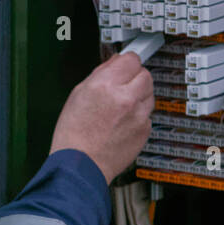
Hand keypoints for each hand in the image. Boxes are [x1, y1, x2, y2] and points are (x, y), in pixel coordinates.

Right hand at [49, 53, 154, 183]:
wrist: (80, 165)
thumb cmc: (73, 135)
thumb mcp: (78, 95)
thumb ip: (100, 75)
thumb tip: (114, 63)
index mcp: (105, 86)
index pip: (131, 59)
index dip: (126, 62)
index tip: (124, 65)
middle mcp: (125, 98)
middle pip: (145, 74)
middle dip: (135, 78)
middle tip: (123, 87)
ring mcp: (138, 115)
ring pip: (150, 94)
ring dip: (139, 96)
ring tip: (120, 108)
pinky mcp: (145, 130)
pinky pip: (147, 114)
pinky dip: (139, 116)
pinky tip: (122, 123)